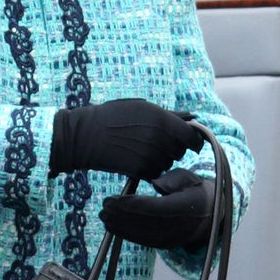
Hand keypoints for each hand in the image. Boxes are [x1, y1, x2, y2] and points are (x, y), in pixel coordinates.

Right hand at [49, 99, 202, 180]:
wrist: (85, 135)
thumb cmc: (111, 116)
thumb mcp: (139, 106)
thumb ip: (165, 115)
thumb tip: (188, 120)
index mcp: (162, 120)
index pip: (192, 136)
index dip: (194, 140)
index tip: (193, 143)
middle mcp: (160, 138)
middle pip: (180, 151)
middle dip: (173, 147)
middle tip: (155, 141)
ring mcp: (150, 156)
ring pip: (168, 162)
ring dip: (160, 158)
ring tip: (140, 148)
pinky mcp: (140, 170)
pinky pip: (155, 172)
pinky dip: (150, 168)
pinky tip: (135, 158)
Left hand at [99, 168, 215, 251]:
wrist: (211, 214)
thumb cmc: (194, 189)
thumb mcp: (188, 178)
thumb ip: (173, 179)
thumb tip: (155, 184)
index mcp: (188, 206)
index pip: (156, 208)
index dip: (134, 205)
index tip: (116, 199)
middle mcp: (181, 226)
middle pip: (146, 222)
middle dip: (122, 215)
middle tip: (105, 205)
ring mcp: (174, 238)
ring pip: (143, 234)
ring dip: (121, 226)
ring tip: (104, 216)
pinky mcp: (167, 245)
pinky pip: (145, 241)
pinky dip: (127, 235)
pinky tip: (113, 227)